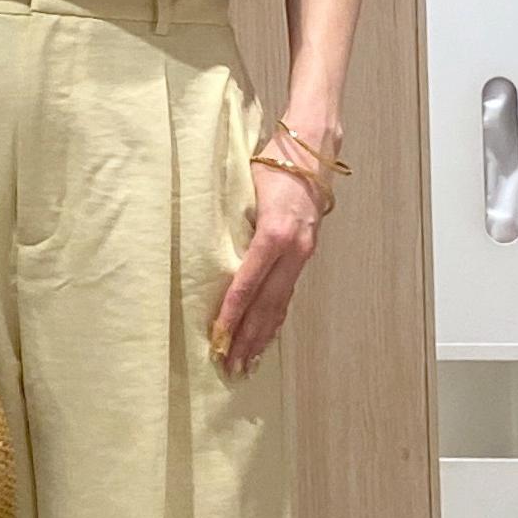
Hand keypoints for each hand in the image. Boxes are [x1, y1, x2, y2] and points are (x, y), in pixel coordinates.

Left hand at [210, 129, 333, 377]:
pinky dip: (276, 318)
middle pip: (267, 303)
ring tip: (247, 361)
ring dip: (263, 335)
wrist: (313, 152)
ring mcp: (304, 255)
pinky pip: (289, 293)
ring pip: (281, 303)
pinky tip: (266, 336)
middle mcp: (293, 249)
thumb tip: (204, 249)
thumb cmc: (273, 164)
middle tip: (230, 365)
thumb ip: (231, 220)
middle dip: (247, 336)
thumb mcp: (246, 187)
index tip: (218, 336)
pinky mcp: (307, 255)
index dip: (232, 312)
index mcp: (274, 233)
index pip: (248, 283)